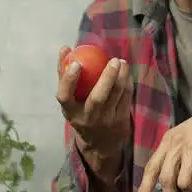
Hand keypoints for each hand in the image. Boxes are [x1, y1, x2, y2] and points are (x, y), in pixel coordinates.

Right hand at [56, 46, 131, 171]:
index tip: (76, 62)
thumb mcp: (70, 100)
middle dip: (107, 78)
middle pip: (97, 98)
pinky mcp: (121, 122)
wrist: (99, 144)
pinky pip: (126, 99)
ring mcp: (106, 121)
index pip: (65, 96)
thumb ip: (65, 75)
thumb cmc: (81, 112)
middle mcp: (87, 118)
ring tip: (121, 62)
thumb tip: (65, 48)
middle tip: (113, 60)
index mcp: (70, 112)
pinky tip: (126, 72)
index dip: (69, 80)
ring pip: (116, 97)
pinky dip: (127, 83)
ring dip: (121, 77)